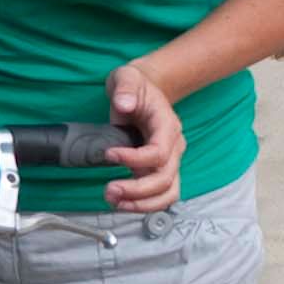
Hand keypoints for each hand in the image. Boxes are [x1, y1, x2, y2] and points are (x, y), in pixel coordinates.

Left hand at [104, 68, 184, 212]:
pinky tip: (122, 203)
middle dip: (137, 190)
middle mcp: (174, 146)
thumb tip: (123, 104)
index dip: (135, 159)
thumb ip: (125, 88)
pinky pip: (161, 195)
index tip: (109, 154)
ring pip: (168, 193)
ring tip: (115, 202)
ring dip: (142, 204)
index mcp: (167, 125)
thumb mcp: (127, 78)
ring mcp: (170, 161)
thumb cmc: (135, 86)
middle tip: (109, 190)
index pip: (159, 152)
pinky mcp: (160, 170)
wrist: (145, 90)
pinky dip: (144, 205)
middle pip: (165, 178)